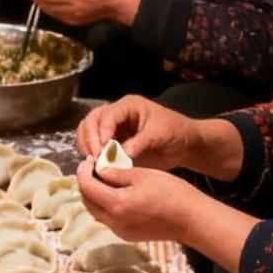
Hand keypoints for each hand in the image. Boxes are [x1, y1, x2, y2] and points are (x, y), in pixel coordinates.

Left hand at [76, 154, 199, 245]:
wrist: (192, 220)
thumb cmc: (171, 192)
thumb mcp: (143, 175)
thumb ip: (117, 174)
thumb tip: (99, 170)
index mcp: (116, 204)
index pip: (86, 187)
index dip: (83, 171)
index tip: (88, 160)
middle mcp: (113, 221)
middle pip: (87, 201)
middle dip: (86, 183)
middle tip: (93, 168)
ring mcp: (120, 231)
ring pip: (96, 212)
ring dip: (94, 195)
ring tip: (103, 179)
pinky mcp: (128, 236)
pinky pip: (108, 219)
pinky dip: (105, 205)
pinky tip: (115, 194)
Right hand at [78, 95, 206, 172]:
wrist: (184, 145)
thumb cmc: (176, 132)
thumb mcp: (160, 134)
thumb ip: (140, 142)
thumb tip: (120, 154)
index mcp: (128, 106)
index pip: (107, 115)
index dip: (102, 131)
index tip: (104, 148)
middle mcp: (117, 115)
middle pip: (91, 121)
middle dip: (90, 138)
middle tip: (96, 157)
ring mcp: (113, 129)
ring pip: (88, 132)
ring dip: (87, 146)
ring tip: (94, 162)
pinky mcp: (112, 144)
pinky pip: (95, 146)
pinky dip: (92, 155)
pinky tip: (97, 166)